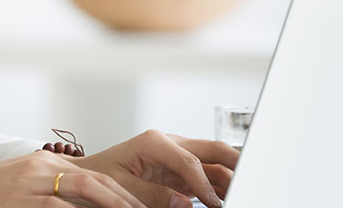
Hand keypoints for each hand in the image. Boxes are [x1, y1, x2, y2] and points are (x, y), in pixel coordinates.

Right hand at [0, 149, 144, 206]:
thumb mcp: (21, 194)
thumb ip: (55, 200)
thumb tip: (86, 205)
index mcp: (48, 166)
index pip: (103, 179)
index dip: (137, 195)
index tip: (167, 204)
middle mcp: (44, 169)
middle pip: (105, 184)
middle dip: (140, 202)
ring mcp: (32, 184)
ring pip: (91, 194)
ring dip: (122, 205)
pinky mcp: (21, 200)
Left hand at [63, 129, 237, 207]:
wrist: (90, 174)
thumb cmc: (101, 175)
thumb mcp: (121, 185)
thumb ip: (153, 194)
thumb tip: (184, 203)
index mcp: (155, 142)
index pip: (190, 161)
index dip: (205, 184)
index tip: (214, 204)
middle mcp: (171, 143)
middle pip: (214, 149)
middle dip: (236, 162)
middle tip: (253, 180)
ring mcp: (179, 155)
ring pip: (216, 163)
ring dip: (232, 177)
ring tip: (243, 194)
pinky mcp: (181, 169)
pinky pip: (208, 175)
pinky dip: (221, 186)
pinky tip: (229, 198)